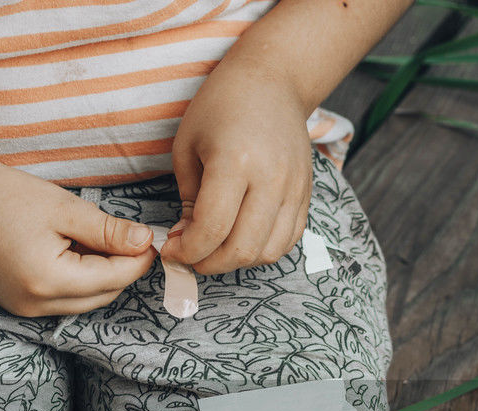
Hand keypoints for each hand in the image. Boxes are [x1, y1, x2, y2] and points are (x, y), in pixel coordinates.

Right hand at [0, 159, 156, 316]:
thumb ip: (108, 231)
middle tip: (133, 238)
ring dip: (102, 277)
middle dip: (122, 270)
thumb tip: (146, 242)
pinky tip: (76, 253)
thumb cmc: (7, 196)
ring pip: (85, 302)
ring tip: (100, 241)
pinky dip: (79, 281)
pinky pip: (64, 301)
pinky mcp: (18, 306)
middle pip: (102, 296)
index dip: (138, 260)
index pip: (112, 279)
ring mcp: (24, 310)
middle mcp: (35, 305)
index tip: (151, 239)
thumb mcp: (66, 209)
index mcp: (48, 280)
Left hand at [164, 60, 314, 275]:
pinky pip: (287, 241)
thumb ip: (188, 199)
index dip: (186, 250)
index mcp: (235, 162)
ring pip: (267, 253)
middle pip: (241, 249)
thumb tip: (189, 241)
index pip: (211, 230)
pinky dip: (261, 251)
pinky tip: (239, 238)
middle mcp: (271, 179)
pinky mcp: (306, 194)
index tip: (171, 248)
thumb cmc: (221, 106)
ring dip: (235, 262)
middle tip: (189, 254)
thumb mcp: (187, 146)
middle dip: (207, 263)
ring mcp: (294, 188)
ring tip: (214, 248)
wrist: (274, 79)